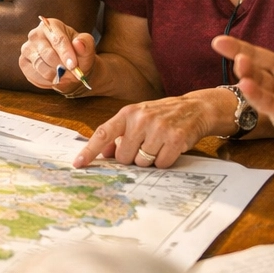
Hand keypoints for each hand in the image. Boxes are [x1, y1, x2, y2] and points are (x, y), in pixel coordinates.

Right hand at [18, 16, 94, 93]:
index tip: (74, 66)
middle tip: (73, 75)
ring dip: (56, 76)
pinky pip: (34, 75)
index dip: (66, 54)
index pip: (58, 39)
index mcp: (51, 25)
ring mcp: (27, 48)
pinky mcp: (23, 62)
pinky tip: (55, 79)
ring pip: (40, 66)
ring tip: (66, 78)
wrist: (69, 67)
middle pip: (48, 54)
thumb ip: (86, 44)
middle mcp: (35, 34)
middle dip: (62, 68)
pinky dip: (47, 81)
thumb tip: (79, 43)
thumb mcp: (87, 48)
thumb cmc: (78, 54)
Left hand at [72, 93, 222, 168]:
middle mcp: (141, 119)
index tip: (78, 164)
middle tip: (144, 146)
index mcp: (128, 114)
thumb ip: (120, 135)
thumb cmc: (162, 116)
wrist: (195, 108)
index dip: (89, 150)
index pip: (103, 133)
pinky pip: (161, 164)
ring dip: (149, 160)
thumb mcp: (138, 119)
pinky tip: (170, 148)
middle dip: (132, 158)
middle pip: (123, 156)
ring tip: (158, 145)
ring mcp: (158, 129)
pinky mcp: (175, 139)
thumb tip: (104, 153)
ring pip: (142, 163)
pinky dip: (164, 161)